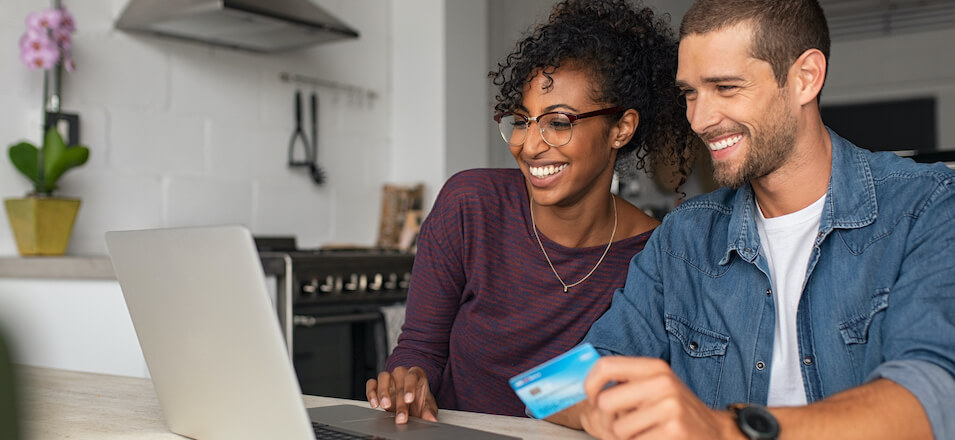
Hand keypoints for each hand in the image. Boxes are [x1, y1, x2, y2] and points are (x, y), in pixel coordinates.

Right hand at [365, 366, 437, 423]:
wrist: (410, 399)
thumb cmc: (419, 398)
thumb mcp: (427, 405)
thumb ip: (428, 411)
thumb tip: (431, 419)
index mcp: (416, 374)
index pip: (412, 376)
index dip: (410, 388)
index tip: (409, 400)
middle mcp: (401, 373)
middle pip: (399, 383)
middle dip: (399, 403)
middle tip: (401, 417)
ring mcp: (389, 377)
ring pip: (383, 377)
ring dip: (383, 392)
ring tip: (385, 406)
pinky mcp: (377, 383)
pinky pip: (371, 384)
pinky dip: (371, 393)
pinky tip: (375, 404)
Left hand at [582, 357, 740, 439]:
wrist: (714, 432)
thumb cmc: (676, 411)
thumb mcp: (657, 386)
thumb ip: (628, 382)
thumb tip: (587, 386)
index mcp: (654, 367)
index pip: (605, 366)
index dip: (590, 384)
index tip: (592, 398)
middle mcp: (662, 382)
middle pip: (605, 402)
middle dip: (608, 420)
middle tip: (621, 425)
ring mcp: (670, 406)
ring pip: (618, 428)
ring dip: (626, 437)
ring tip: (645, 432)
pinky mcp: (673, 429)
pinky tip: (655, 439)